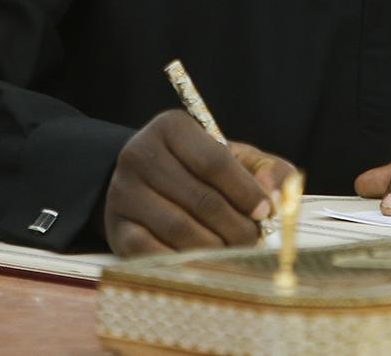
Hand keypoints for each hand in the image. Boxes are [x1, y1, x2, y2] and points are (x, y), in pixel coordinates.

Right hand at [103, 109, 296, 255]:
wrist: (147, 185)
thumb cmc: (200, 172)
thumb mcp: (236, 158)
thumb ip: (266, 170)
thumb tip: (274, 195)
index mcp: (171, 127)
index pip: (214, 161)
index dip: (246, 191)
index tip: (266, 212)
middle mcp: (139, 154)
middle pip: (200, 199)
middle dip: (236, 226)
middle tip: (255, 241)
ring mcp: (123, 192)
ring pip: (179, 229)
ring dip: (216, 248)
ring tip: (234, 253)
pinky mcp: (116, 228)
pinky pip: (153, 253)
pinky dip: (184, 263)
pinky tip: (203, 263)